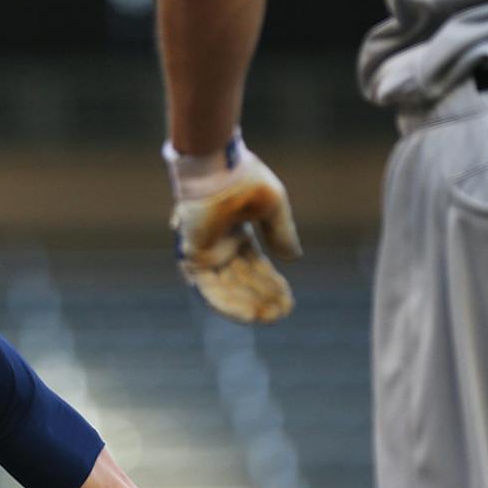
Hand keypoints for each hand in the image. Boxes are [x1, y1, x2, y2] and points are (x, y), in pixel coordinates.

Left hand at [168, 135, 300, 323]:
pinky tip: (250, 315)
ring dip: (248, 305)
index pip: (254, 266)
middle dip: (263, 298)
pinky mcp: (194, 258)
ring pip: (227, 289)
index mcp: (236, 231)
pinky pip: (209, 289)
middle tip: (282, 313)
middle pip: (242, 281)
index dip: (271, 284)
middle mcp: (220, 244)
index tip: (288, 300)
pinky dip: (228, 304)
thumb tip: (293, 259)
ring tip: (270, 317)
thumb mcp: (272, 208)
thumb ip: (280, 233)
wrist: (218, 170)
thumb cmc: (244, 180)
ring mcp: (206, 252)